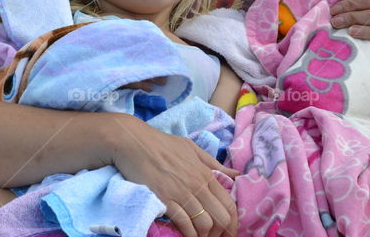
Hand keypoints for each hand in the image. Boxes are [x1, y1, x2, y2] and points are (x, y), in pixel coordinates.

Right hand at [108, 116, 238, 236]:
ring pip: (204, 224)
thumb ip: (213, 163)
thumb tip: (236, 174)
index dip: (233, 222)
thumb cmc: (161, 143)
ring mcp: (181, 193)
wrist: (133, 142)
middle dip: (222, 232)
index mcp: (205, 173)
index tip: (229, 231)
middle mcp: (197, 185)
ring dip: (204, 235)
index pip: (229, 204)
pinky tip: (188, 235)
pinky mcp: (164, 199)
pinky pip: (183, 223)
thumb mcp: (191, 148)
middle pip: (221, 217)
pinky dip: (189, 234)